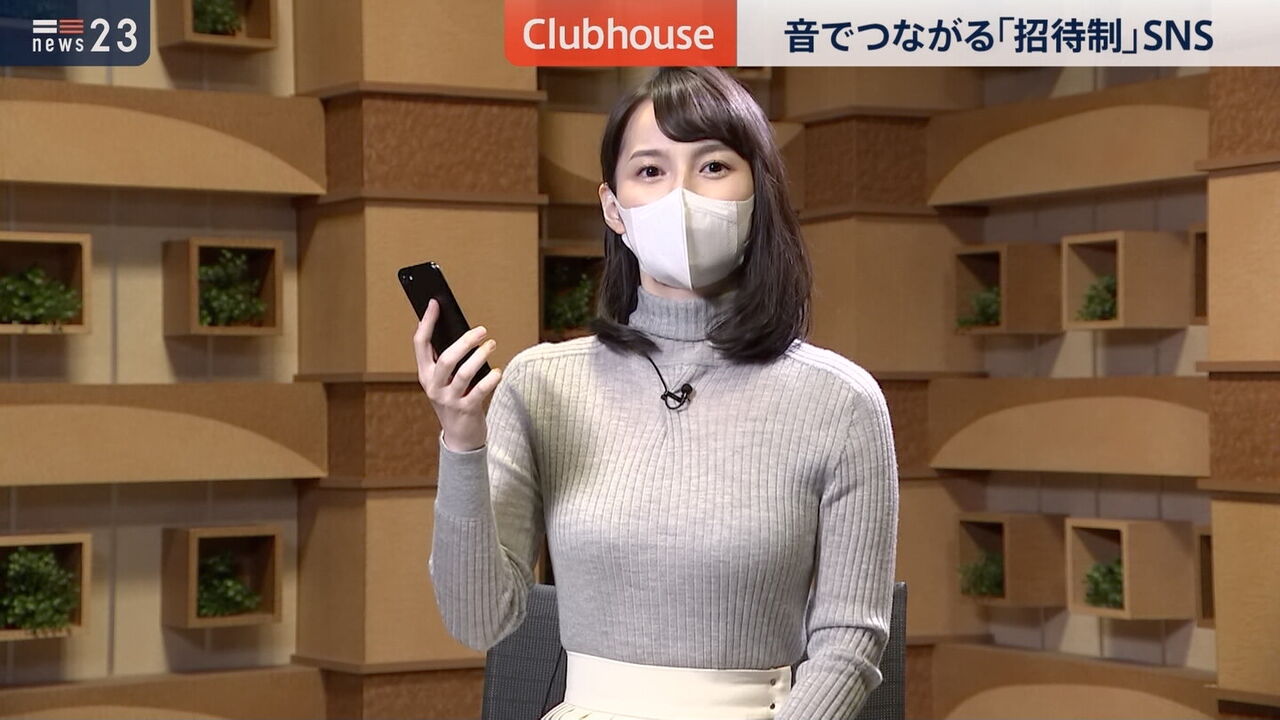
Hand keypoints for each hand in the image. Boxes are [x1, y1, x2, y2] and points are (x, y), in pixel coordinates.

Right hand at [413, 298, 501, 451]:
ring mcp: (448, 400)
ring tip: (491, 345)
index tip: (434, 302)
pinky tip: (498, 372)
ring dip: (480, 357)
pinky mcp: (466, 411)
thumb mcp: (444, 380)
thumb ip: (446, 359)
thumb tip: (458, 329)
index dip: (427, 322)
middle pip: (446, 358)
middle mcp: (433, 386)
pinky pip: (479, 391)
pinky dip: (490, 380)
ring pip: (464, 373)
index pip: (420, 344)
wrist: (460, 437)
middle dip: (464, 341)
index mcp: (425, 374)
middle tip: (482, 330)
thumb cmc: (455, 399)